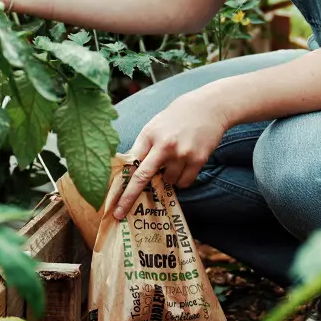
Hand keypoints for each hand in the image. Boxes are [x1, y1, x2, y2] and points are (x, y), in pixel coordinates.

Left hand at [110, 93, 229, 219]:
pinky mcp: (198, 159)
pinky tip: (184, 166)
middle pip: (143, 177)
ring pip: (168, 182)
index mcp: (150, 134)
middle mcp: (164, 145)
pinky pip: (185, 182)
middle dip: (129, 197)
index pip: (130, 163)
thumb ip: (143, 146)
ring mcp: (182, 153)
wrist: (209, 107)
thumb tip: (130, 168)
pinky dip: (182, 180)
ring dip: (168, 179)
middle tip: (119, 212)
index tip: (111, 199)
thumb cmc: (177, 117)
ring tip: (174, 161)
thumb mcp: (154, 125)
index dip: (120, 181)